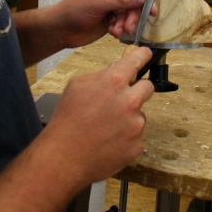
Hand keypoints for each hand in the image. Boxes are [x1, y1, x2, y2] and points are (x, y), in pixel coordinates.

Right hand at [43, 46, 154, 186]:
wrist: (63, 157)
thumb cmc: (66, 121)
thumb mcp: (76, 87)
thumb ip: (100, 75)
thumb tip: (116, 69)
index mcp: (113, 82)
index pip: (137, 60)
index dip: (142, 56)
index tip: (146, 54)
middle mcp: (129, 101)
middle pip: (148, 87)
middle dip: (137, 90)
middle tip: (122, 100)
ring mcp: (135, 125)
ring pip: (139, 114)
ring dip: (128, 118)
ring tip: (106, 128)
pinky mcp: (137, 145)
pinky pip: (136, 136)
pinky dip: (126, 138)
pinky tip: (109, 142)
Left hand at [57, 0, 156, 48]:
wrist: (61, 29)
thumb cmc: (75, 9)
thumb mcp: (99, 3)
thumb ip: (122, 0)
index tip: (152, 12)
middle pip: (135, 3)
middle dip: (133, 16)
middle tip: (129, 27)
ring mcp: (112, 6)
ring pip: (130, 15)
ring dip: (126, 24)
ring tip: (117, 32)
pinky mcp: (111, 20)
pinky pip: (124, 24)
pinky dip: (120, 29)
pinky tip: (112, 32)